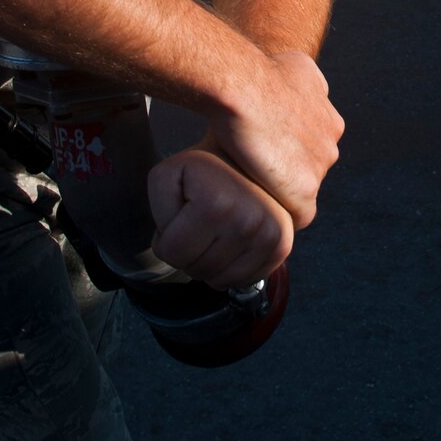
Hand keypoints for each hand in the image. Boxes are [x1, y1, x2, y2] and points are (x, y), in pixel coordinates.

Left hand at [148, 149, 292, 288]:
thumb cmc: (203, 170)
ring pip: (220, 281)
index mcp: (216, 203)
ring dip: (210, 265)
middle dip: (189, 255)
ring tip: (214, 234)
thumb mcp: (169, 174)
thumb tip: (170, 244)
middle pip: (197, 270)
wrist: (247, 159)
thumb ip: (158, 207)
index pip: (172, 254)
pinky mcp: (282, 245)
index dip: (166, 240)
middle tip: (196, 227)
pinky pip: (244, 281)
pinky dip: (232, 271)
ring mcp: (270, 234)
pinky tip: (231, 246)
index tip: (178, 219)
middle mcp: (249, 220)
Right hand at [208, 50, 341, 229]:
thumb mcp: (294, 66)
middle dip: (284, 171)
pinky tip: (257, 209)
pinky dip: (280, 215)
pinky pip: (297, 215)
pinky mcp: (305, 191)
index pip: (311, 145)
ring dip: (279, 190)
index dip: (286, 151)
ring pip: (301, 190)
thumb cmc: (257, 72)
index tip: (262, 150)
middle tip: (250, 170)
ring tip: (248, 188)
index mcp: (330, 119)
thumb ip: (303, 83)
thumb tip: (295, 83)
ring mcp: (320, 168)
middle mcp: (331, 143)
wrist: (244, 86)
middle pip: (307, 169)